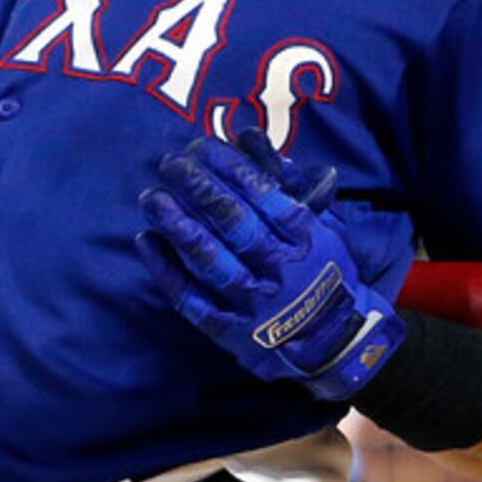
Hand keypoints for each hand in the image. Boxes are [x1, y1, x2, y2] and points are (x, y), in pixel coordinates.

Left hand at [134, 128, 399, 400]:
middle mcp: (280, 269)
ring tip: (152, 198)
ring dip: (177, 225)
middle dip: (198, 188)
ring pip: (209, 260)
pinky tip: (146, 242)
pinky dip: (166, 270)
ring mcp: (254, 304)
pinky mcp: (231, 331)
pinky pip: (192, 299)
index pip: (263, 195)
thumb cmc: (326, 273)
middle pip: (233, 222)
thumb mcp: (326, 224)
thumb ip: (291, 181)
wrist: (335, 344)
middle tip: (170, 164)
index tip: (201, 147)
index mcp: (305, 239)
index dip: (229, 168)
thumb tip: (250, 138)